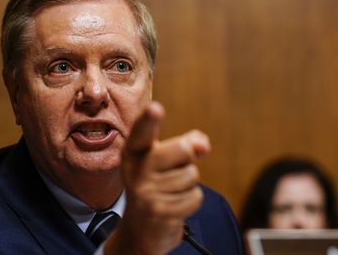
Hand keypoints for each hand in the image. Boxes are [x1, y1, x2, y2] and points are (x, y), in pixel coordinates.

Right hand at [104, 102, 210, 254]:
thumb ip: (186, 143)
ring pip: (191, 175)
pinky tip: (174, 206)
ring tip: (170, 192)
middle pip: (183, 149)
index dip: (149, 120)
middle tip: (173, 170)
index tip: (156, 109)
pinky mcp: (159, 212)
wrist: (140, 230)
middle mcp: (136, 170)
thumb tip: (203, 145)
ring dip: (188, 185)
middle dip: (188, 158)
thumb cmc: (156, 184)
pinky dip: (191, 202)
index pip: (142, 132)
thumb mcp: (165, 160)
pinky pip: (195, 197)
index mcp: (134, 152)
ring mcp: (146, 192)